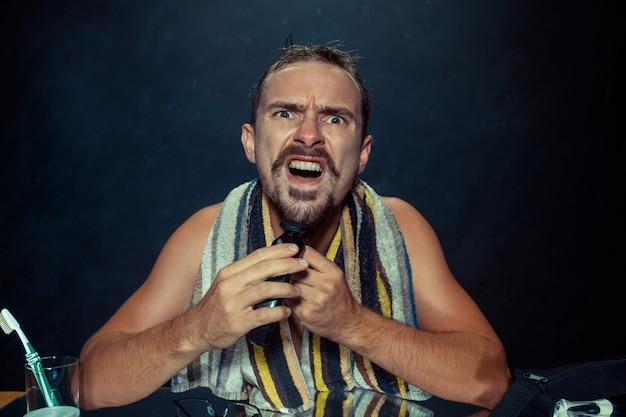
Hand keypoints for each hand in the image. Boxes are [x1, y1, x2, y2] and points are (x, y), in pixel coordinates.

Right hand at [192, 243, 307, 349]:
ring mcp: (233, 304)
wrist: (196, 330)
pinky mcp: (237, 322)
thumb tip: (272, 263)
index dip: (278, 251)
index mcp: (229, 272)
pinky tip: (286, 311)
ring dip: (285, 288)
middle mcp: (230, 285)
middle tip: (303, 265)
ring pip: (265, 289)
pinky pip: (263, 314)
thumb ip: (246, 274)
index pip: (258, 256)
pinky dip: (278, 312)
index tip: (295, 249)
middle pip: (264, 269)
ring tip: (297, 290)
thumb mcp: (226, 284)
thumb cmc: (216, 306)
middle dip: (287, 265)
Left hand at [287, 246, 361, 340]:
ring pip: (290, 284)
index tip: (291, 256)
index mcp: (333, 272)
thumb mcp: (335, 276)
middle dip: (289, 270)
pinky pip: (288, 299)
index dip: (296, 254)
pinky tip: (292, 297)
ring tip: (289, 285)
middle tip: (286, 272)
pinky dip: (287, 297)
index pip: (307, 253)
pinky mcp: (306, 313)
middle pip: (296, 269)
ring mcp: (316, 300)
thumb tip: (295, 253)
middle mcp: (326, 285)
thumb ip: (317, 264)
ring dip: (286, 284)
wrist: (348, 322)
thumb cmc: (339, 298)